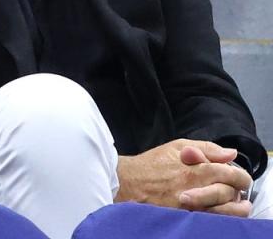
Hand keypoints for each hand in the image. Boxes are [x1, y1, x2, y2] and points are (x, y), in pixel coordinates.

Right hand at [116, 139, 252, 216]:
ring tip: (233, 204)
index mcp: (195, 169)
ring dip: (233, 207)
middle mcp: (195, 190)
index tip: (239, 177)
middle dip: (237, 191)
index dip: (240, 176)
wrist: (127, 182)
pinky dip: (218, 216)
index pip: (231, 174)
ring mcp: (190, 207)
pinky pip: (211, 220)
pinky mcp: (184, 218)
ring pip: (225, 212)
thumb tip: (230, 154)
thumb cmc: (152, 164)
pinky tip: (216, 210)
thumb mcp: (177, 146)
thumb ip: (207, 148)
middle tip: (235, 190)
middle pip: (230, 193)